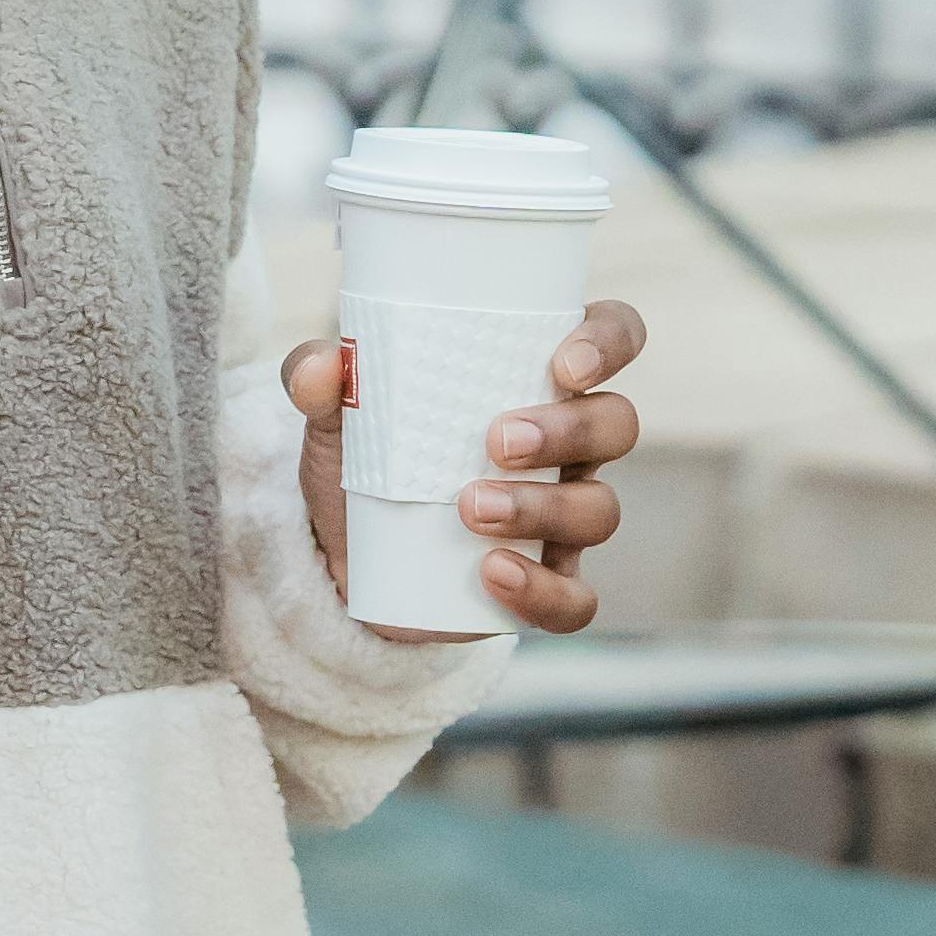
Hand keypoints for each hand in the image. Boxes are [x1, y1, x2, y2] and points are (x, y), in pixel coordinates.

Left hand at [288, 299, 648, 637]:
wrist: (348, 554)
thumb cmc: (369, 457)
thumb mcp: (335, 415)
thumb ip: (318, 378)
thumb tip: (320, 366)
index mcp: (537, 380)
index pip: (613, 337)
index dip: (609, 342)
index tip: (564, 364)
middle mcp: (569, 444)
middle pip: (617, 424)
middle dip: (568, 431)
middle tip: (496, 441)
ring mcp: (564, 515)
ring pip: (600, 509)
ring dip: (542, 508)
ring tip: (470, 509)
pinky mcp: (547, 582)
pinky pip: (577, 598)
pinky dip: (543, 591)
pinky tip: (493, 574)